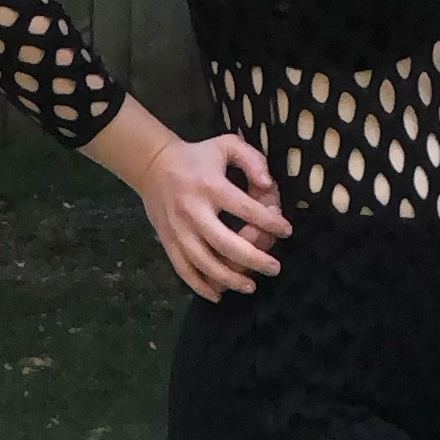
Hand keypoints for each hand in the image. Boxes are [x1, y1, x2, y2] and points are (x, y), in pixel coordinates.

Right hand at [136, 134, 288, 299]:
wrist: (153, 166)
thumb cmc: (197, 156)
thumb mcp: (226, 145)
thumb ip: (252, 160)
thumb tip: (268, 185)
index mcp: (210, 186)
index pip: (245, 208)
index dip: (269, 221)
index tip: (286, 230)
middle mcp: (193, 211)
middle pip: (226, 243)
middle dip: (254, 259)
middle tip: (274, 268)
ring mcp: (179, 230)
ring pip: (205, 262)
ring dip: (230, 278)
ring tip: (250, 286)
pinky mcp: (169, 242)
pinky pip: (184, 270)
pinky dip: (200, 286)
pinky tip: (218, 294)